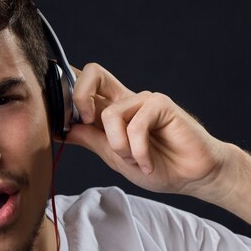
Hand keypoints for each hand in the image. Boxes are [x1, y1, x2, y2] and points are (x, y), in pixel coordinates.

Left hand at [65, 63, 230, 198]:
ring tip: (135, 162)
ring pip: (110, 114)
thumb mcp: (114, 157)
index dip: (66, 96)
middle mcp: (127, 101)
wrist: (192, 177)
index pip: (84, 88)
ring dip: (119, 147)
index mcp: (113, 111)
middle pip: (93, 73)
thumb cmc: (159, 166)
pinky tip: (147, 163)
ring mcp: (144, 101)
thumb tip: (63, 129)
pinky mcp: (162, 105)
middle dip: (79, 96)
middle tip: (87, 124)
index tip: (58, 125)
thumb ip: (91, 139)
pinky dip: (138, 151)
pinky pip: (135, 124)